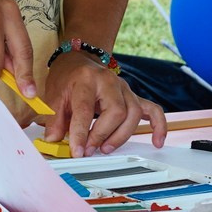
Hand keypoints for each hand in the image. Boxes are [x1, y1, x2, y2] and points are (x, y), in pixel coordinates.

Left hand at [39, 52, 167, 155]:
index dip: (81, 133)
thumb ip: (54, 119)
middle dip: (103, 135)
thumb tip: (53, 141)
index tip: (77, 151)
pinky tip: (156, 142)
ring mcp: (124, 88)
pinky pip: (152, 110)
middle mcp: (109, 81)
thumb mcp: (53, 95)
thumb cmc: (67, 78)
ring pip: (133, 114)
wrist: (79, 60)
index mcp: (86, 80)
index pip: (85, 109)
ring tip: (105, 148)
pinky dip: (158, 126)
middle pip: (116, 111)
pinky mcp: (133, 96)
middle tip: (89, 150)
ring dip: (120, 136)